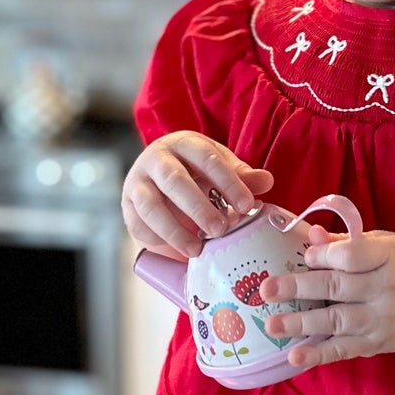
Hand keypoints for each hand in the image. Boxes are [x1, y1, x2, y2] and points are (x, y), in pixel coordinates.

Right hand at [123, 132, 273, 261]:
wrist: (156, 176)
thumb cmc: (195, 172)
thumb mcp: (219, 168)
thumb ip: (241, 176)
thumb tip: (266, 181)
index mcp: (184, 144)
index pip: (207, 159)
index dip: (228, 182)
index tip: (247, 205)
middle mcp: (156, 159)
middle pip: (175, 181)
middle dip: (198, 208)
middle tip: (221, 230)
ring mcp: (138, 182)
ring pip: (151, 206)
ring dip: (175, 230)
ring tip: (197, 249)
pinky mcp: (128, 207)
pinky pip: (139, 225)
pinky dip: (158, 239)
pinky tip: (177, 249)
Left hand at [261, 229, 394, 367]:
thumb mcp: (384, 245)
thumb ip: (347, 243)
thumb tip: (309, 236)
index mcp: (391, 257)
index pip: (352, 256)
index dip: (324, 256)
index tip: (305, 257)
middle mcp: (389, 290)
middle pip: (338, 288)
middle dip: (299, 289)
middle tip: (266, 289)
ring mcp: (383, 321)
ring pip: (336, 321)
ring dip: (300, 324)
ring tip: (272, 324)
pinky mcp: (377, 344)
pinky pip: (344, 350)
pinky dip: (318, 355)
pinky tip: (295, 356)